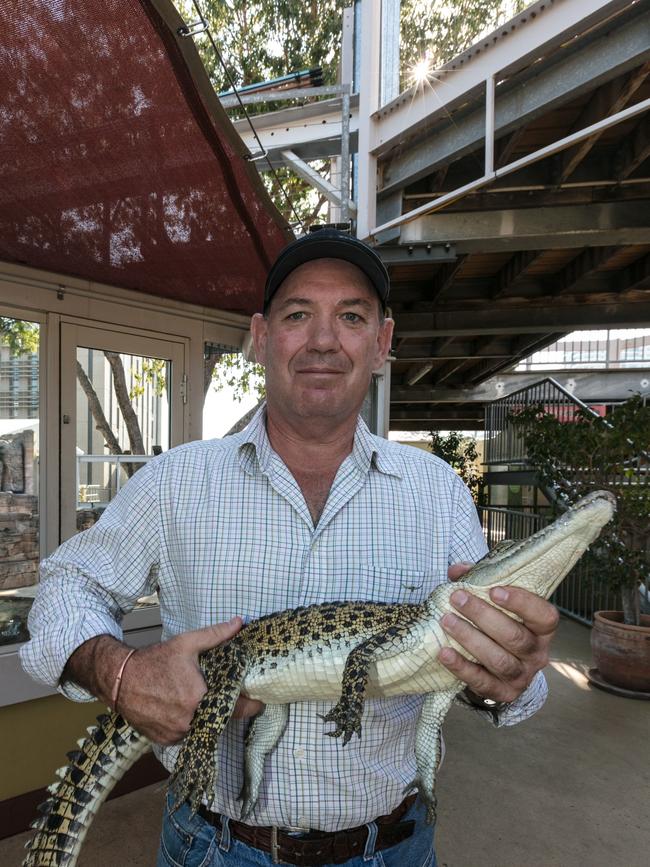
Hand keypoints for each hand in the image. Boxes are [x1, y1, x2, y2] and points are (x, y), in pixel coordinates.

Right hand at [118, 618, 262, 744]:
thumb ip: (216, 635)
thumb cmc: (154, 660)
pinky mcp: (164, 740)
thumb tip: (239, 623)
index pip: (237, 710)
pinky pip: (185, 734)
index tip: (259, 702)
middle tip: (223, 694)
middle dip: (223, 707)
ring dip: (204, 716)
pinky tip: (181, 708)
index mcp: (199, 698)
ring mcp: (176, 733)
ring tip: (196, 699)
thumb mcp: (187, 643)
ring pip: (202, 727)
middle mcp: (189, 721)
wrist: (120, 679)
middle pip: (219, 718)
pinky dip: (187, 723)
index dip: (251, 706)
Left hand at [439, 565, 558, 703]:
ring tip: (447, 620)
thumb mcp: (495, 601)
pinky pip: (482, 681)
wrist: (500, 667)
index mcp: (542, 629)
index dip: (521, 602)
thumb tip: (457, 570)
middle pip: (514, 637)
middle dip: (483, 616)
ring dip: (470, 638)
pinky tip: (444, 652)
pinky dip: (461, 667)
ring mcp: (522, 676)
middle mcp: (537, 653)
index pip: (544, 616)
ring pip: (499, 659)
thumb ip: (480, 582)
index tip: (494, 590)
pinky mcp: (503, 693)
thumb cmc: (499, 624)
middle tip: (457, 598)